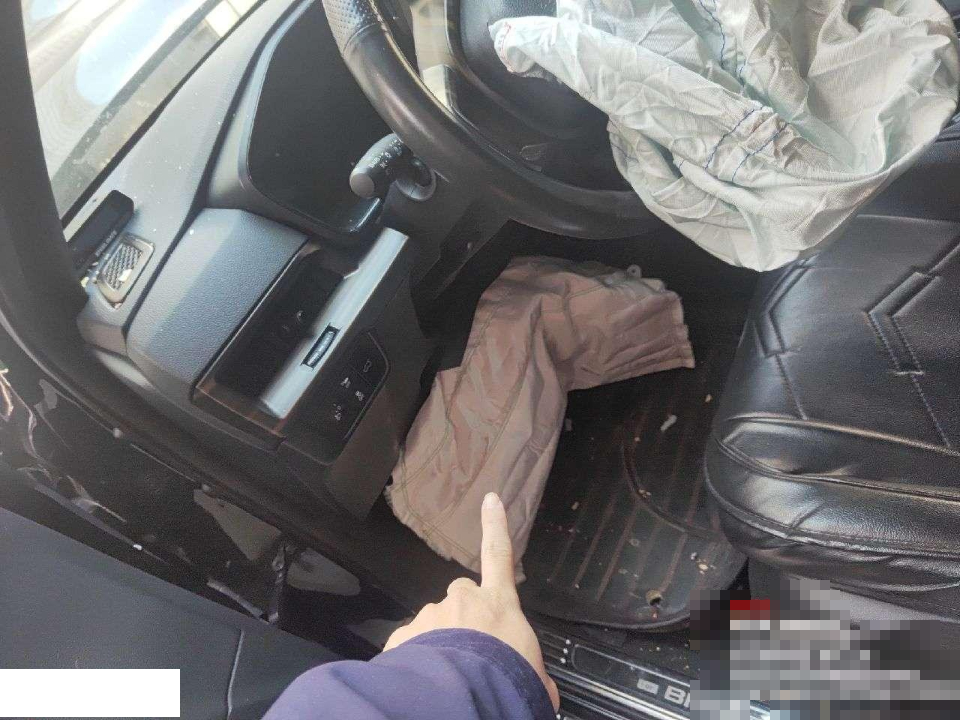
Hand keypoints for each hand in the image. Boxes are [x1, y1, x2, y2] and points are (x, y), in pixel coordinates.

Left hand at [384, 492, 559, 710]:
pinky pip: (409, 646)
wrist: (467, 695)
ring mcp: (431, 616)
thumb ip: (532, 668)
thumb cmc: (510, 682)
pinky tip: (425, 679)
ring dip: (438, 643)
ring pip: (432, 625)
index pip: (499, 555)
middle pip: (460, 596)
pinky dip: (415, 660)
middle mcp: (463, 601)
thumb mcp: (536, 678)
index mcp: (498, 603)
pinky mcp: (404, 636)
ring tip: (449, 673)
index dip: (495, 525)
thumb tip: (541, 685)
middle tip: (469, 649)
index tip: (490, 499)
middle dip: (462, 615)